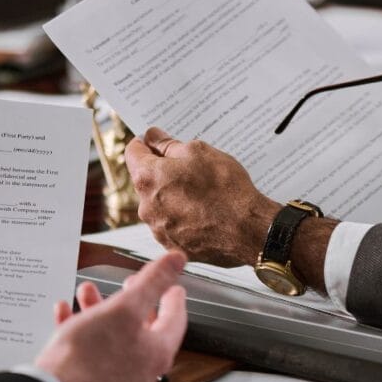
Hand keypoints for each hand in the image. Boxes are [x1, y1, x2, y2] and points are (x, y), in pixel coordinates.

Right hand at [35, 251, 187, 381]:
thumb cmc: (88, 358)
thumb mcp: (124, 307)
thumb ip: (152, 282)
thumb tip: (176, 261)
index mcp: (156, 352)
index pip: (175, 318)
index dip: (172, 295)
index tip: (172, 285)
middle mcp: (139, 368)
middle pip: (141, 325)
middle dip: (129, 298)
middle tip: (130, 285)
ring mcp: (115, 377)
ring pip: (112, 334)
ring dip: (100, 308)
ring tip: (86, 291)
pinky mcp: (90, 381)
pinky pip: (88, 349)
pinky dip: (79, 327)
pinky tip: (65, 312)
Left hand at [125, 128, 279, 267]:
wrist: (248, 230)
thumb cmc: (225, 189)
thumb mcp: (199, 152)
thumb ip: (169, 144)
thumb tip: (153, 136)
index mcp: (148, 177)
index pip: (133, 153)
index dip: (144, 143)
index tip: (155, 141)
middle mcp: (146, 206)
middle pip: (146, 180)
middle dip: (162, 171)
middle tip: (190, 168)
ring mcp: (158, 229)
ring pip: (159, 204)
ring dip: (173, 195)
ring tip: (202, 193)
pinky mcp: (173, 245)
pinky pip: (171, 224)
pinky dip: (182, 216)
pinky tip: (203, 212)